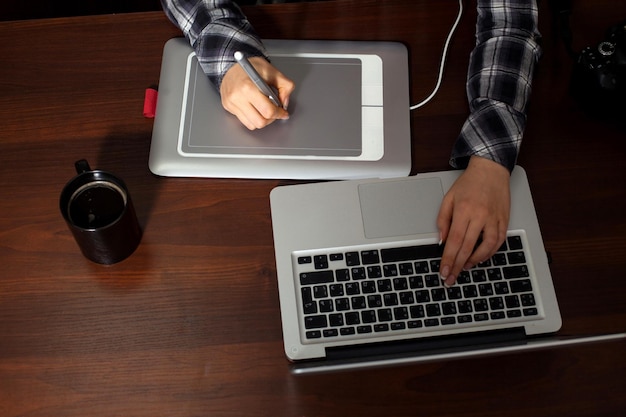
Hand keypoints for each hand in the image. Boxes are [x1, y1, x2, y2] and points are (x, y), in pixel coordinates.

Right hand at [220, 57, 294, 129]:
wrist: (232, 65)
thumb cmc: (252, 67)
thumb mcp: (273, 71)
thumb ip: (286, 86)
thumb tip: (285, 103)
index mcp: (248, 87)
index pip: (267, 110)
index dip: (279, 113)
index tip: (283, 112)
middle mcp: (237, 97)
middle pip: (260, 121)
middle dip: (271, 119)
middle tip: (274, 111)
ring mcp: (231, 103)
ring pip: (252, 125)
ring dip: (262, 120)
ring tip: (265, 110)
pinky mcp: (228, 107)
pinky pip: (245, 122)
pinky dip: (253, 119)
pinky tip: (256, 109)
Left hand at [437, 156, 510, 285]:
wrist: (490, 170)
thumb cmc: (468, 183)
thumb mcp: (448, 198)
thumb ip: (443, 220)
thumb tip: (442, 241)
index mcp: (464, 210)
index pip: (454, 241)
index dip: (448, 259)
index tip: (444, 271)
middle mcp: (480, 216)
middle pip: (467, 248)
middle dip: (458, 266)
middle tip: (451, 278)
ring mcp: (494, 218)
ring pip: (487, 247)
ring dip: (475, 261)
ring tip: (465, 267)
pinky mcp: (504, 220)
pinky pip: (499, 241)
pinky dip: (490, 252)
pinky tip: (481, 257)